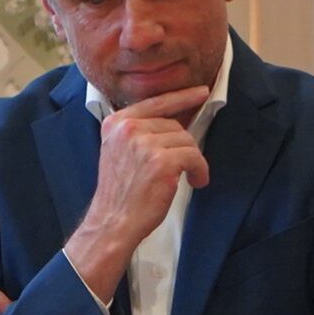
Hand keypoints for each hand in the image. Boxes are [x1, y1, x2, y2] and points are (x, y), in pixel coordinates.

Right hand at [63, 85, 210, 304]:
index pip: (155, 102)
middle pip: (174, 125)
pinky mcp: (161, 162)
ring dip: (193, 161)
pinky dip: (200, 170)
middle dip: (184, 146)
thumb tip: (175, 121)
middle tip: (185, 166)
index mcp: (116, 123)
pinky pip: (194, 156)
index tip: (200, 92)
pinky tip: (195, 181)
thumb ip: (139, 133)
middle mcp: (128, 129)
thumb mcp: (119, 152)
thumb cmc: (120, 193)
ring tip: (189, 177)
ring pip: (186, 140)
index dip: (181, 97)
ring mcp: (144, 144)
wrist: (113, 222)